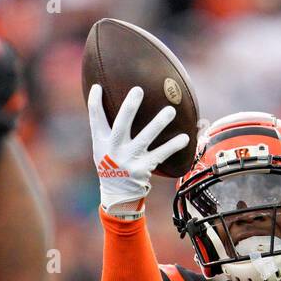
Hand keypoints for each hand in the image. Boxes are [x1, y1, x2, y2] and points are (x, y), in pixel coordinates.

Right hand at [87, 84, 189, 214]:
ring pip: (145, 138)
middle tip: (138, 90)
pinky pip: (161, 154)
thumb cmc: (112, 164)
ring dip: (158, 124)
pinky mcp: (143, 169)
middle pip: (121, 126)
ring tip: (170, 110)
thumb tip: (115, 102)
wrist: (118, 194)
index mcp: (102, 143)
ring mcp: (129, 160)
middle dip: (129, 108)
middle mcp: (114, 150)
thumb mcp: (103, 149)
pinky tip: (185, 137)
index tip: (97, 86)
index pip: (96, 120)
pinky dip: (173, 146)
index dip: (95, 103)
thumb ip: (108, 129)